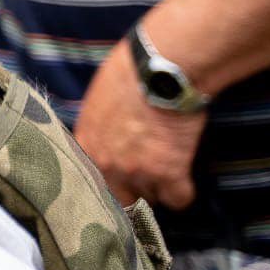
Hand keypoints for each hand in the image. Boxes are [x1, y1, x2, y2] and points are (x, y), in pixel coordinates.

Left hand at [74, 38, 205, 209]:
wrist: (161, 69)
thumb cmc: (130, 73)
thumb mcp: (96, 102)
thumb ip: (96, 129)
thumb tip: (104, 139)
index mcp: (85, 145)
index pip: (90, 182)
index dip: (109, 181)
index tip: (120, 179)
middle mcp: (104, 164)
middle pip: (118, 198)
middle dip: (132, 191)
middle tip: (147, 176)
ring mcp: (135, 171)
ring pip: (148, 199)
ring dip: (157, 189)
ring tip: (167, 168)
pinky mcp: (168, 172)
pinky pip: (178, 199)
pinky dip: (183, 193)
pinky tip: (184, 180)